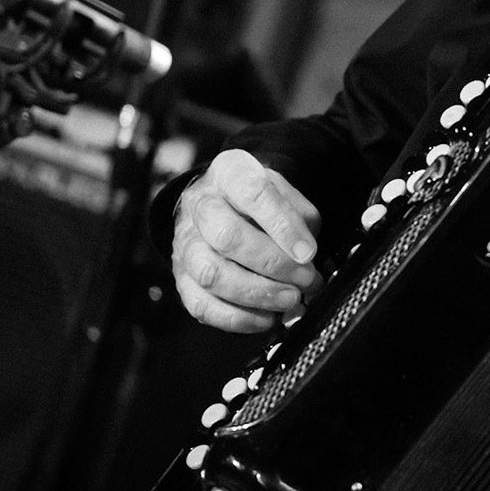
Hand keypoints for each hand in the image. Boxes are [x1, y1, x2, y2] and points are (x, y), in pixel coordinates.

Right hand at [172, 148, 322, 332]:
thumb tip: (305, 256)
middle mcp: (199, 205)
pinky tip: (266, 317)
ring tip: (291, 299)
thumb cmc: (262, 202)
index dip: (283, 226)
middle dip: (273, 265)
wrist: (225, 203)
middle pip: (227, 236)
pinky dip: (237, 318)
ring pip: (212, 274)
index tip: (308, 252)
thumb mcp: (288, 195)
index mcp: (229, 173)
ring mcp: (185, 242)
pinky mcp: (181, 277)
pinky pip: (201, 305)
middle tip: (306, 280)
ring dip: (257, 293)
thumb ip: (300, 219)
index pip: (253, 194)